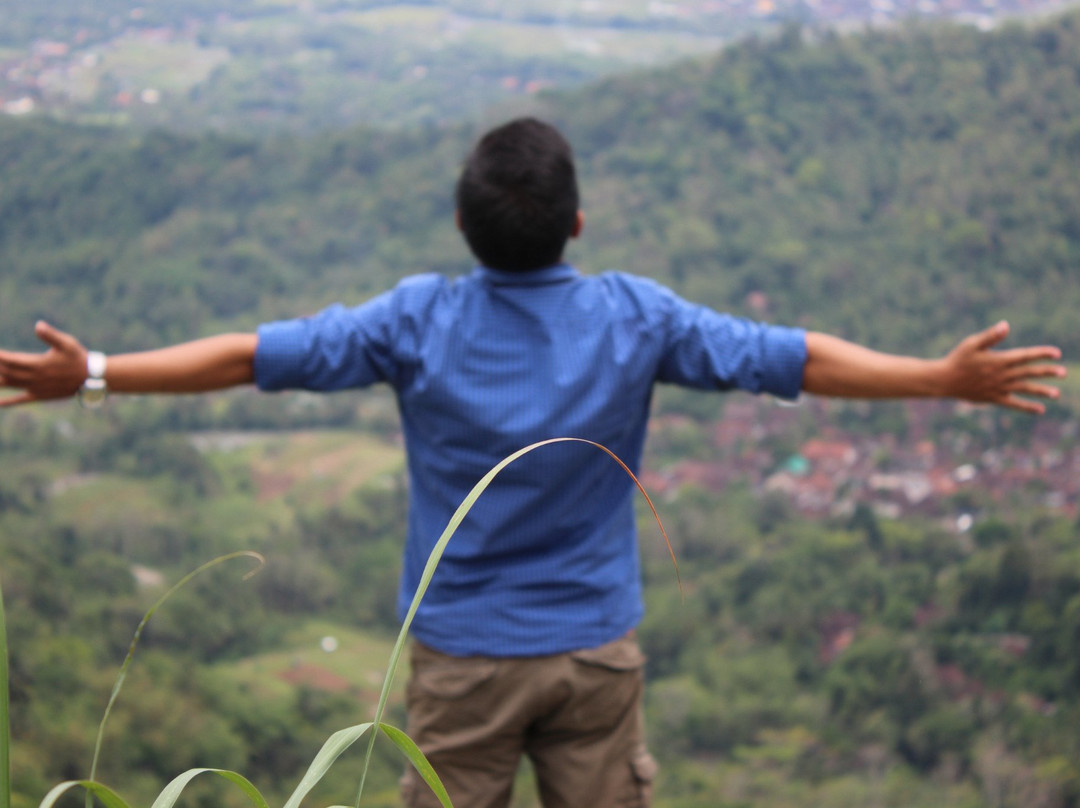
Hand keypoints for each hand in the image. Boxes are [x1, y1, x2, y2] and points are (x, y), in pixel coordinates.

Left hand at [0, 321, 88, 406]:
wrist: (91, 378)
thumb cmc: (79, 357)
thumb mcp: (67, 343)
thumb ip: (51, 335)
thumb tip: (38, 325)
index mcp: (38, 364)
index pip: (10, 359)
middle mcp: (34, 378)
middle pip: (6, 372)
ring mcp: (36, 388)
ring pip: (10, 384)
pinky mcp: (40, 395)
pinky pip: (21, 399)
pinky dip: (8, 402)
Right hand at [940, 321, 1065, 413]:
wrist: (944, 380)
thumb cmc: (957, 359)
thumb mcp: (972, 344)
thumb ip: (990, 336)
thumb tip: (1006, 325)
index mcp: (998, 360)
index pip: (1025, 356)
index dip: (1041, 354)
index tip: (1056, 353)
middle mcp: (1001, 375)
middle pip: (1028, 373)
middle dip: (1046, 372)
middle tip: (1063, 372)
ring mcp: (998, 388)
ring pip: (1024, 389)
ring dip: (1041, 391)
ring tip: (1056, 394)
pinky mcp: (993, 398)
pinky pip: (1013, 403)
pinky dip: (1026, 407)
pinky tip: (1040, 409)